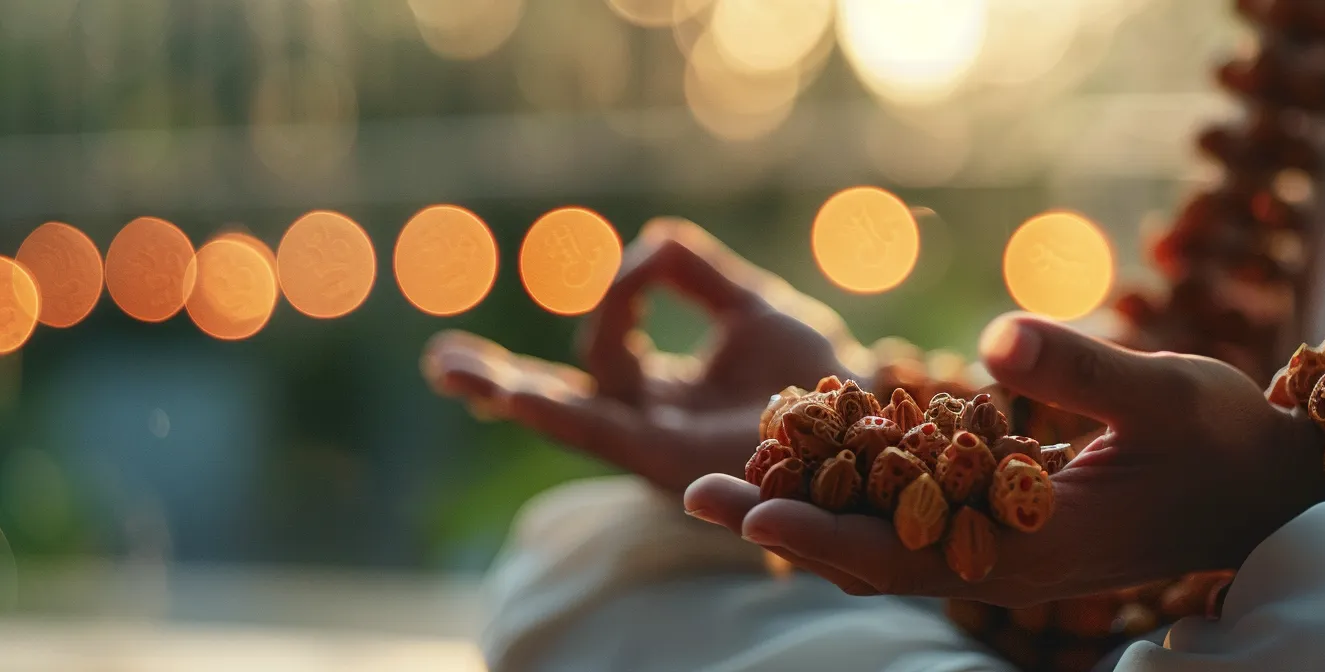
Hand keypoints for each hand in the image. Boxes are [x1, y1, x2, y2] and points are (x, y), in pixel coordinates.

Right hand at [423, 219, 853, 491]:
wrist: (868, 411)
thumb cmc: (817, 373)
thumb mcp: (752, 310)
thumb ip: (698, 275)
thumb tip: (650, 238)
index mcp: (661, 392)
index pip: (610, 345)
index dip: (619, 296)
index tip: (647, 260)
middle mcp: (648, 426)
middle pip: (558, 402)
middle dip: (497, 384)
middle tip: (438, 362)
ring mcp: (654, 451)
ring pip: (569, 419)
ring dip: (513, 395)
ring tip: (457, 373)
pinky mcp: (669, 465)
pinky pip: (603, 435)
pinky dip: (558, 413)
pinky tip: (517, 397)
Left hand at [684, 313, 1324, 605]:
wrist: (1265, 490)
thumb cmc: (1225, 443)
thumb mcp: (1163, 394)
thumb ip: (1081, 370)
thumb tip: (994, 335)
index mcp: (1042, 543)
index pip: (910, 551)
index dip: (825, 535)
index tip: (749, 512)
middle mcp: (1012, 563)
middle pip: (876, 555)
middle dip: (787, 526)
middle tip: (695, 492)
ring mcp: (1010, 552)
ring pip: (890, 544)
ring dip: (813, 514)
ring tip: (732, 481)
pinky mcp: (1013, 530)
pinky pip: (921, 523)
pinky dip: (863, 498)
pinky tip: (822, 462)